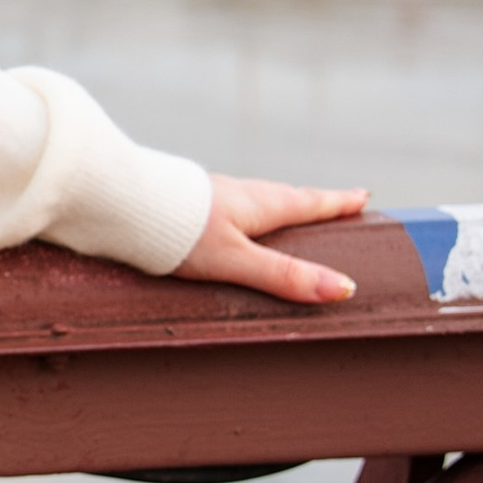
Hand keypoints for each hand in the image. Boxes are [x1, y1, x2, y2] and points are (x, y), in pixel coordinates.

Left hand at [174, 179, 366, 307]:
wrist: (118, 202)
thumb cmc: (177, 231)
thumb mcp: (237, 260)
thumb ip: (285, 276)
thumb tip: (341, 288)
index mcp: (259, 203)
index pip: (309, 202)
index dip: (337, 203)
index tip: (364, 197)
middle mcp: (238, 194)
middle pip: (285, 198)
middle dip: (311, 203)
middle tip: (334, 203)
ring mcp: (209, 196)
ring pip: (254, 200)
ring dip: (276, 207)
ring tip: (286, 216)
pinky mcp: (183, 204)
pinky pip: (227, 208)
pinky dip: (243, 213)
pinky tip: (226, 224)